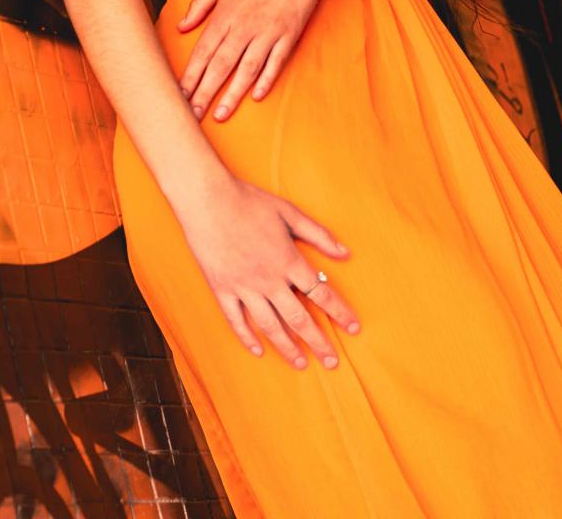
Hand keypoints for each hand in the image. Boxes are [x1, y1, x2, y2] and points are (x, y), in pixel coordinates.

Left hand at [176, 0, 328, 120]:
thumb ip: (200, 3)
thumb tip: (182, 26)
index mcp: (225, 14)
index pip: (202, 51)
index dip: (189, 76)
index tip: (178, 96)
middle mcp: (244, 27)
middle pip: (220, 66)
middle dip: (204, 93)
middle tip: (192, 117)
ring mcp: (267, 33)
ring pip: (246, 70)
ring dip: (232, 94)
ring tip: (220, 115)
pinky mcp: (288, 35)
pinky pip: (275, 62)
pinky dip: (266, 80)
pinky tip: (256, 97)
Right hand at [177, 173, 359, 368]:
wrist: (207, 199)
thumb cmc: (249, 201)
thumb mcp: (289, 212)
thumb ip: (318, 234)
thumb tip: (345, 252)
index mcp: (288, 261)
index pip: (321, 293)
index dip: (340, 312)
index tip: (354, 328)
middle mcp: (268, 281)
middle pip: (299, 319)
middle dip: (318, 342)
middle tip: (332, 362)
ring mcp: (243, 287)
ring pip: (270, 326)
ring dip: (287, 347)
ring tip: (300, 363)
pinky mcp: (221, 289)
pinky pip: (236, 320)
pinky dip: (247, 338)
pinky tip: (258, 350)